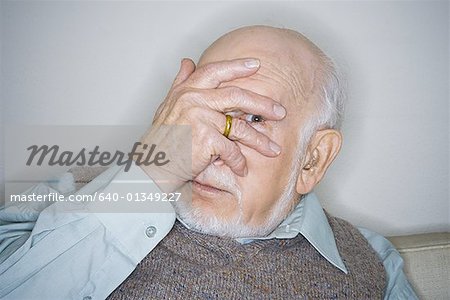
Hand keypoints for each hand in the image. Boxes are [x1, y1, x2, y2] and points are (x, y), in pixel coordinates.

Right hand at [139, 58, 285, 191]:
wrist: (151, 168)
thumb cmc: (160, 140)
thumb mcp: (167, 106)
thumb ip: (179, 83)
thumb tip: (187, 61)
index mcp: (187, 91)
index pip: (214, 71)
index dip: (236, 66)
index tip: (256, 65)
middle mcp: (194, 100)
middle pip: (236, 96)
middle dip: (262, 104)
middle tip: (280, 112)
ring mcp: (201, 118)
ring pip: (240, 126)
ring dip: (259, 140)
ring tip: (273, 149)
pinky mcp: (206, 138)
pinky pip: (232, 149)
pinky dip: (238, 161)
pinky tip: (242, 168)